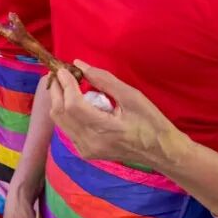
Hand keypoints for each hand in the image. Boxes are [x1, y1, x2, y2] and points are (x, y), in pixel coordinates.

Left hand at [48, 62, 189, 168]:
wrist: (161, 152)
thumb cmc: (151, 122)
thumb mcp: (132, 96)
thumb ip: (104, 80)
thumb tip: (79, 65)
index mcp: (105, 129)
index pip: (73, 105)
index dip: (65, 84)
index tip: (63, 68)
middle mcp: (90, 142)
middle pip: (60, 113)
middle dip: (57, 90)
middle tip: (60, 73)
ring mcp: (86, 149)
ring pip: (60, 121)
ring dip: (58, 100)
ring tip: (66, 84)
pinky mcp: (85, 151)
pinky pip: (66, 128)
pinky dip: (65, 112)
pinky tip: (74, 100)